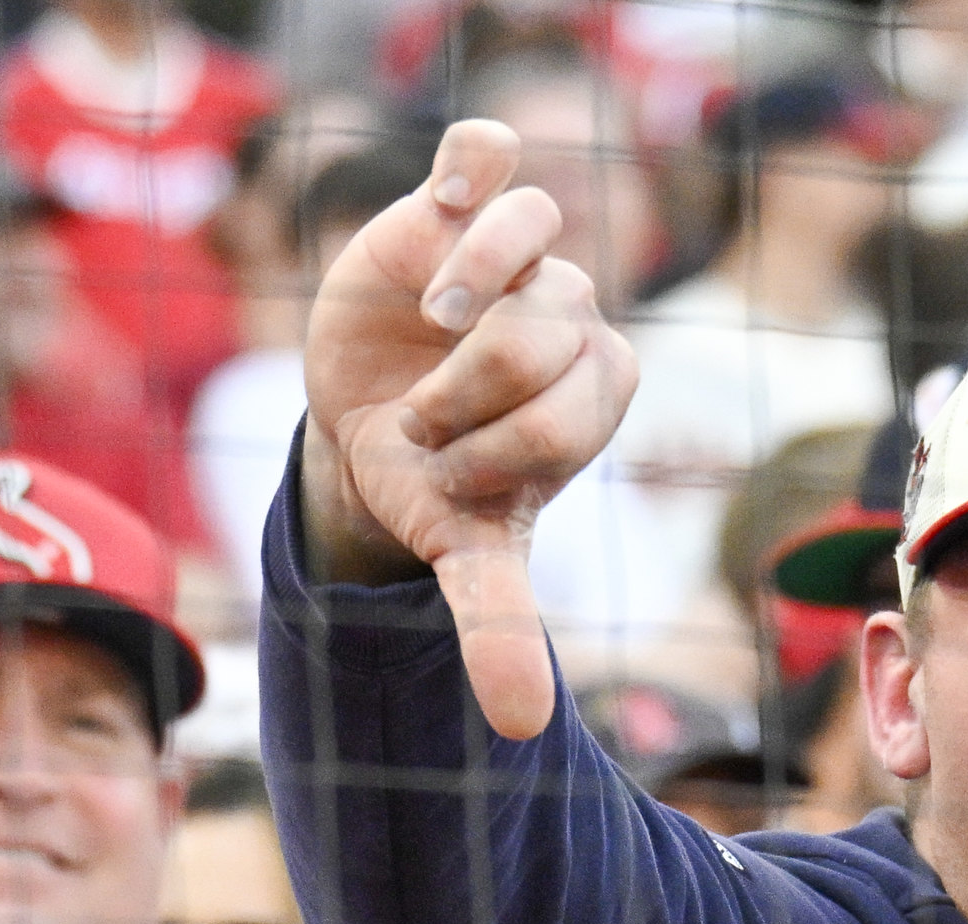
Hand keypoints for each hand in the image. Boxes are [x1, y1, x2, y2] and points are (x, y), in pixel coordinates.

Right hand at [299, 117, 636, 739]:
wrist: (368, 429)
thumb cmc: (433, 490)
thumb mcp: (465, 555)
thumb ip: (499, 625)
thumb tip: (521, 729)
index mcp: (598, 388)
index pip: (573, 404)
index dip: (499, 450)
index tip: (453, 478)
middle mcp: (571, 313)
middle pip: (547, 326)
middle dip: (468, 391)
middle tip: (425, 422)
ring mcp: (519, 256)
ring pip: (532, 231)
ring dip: (475, 280)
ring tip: (431, 319)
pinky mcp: (455, 205)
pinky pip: (490, 151)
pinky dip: (477, 163)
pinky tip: (443, 201)